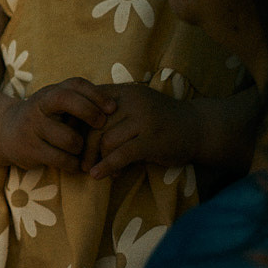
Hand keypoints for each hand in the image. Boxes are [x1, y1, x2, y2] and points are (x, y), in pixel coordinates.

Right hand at [0, 77, 115, 173]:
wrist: (6, 132)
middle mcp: (39, 106)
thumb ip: (80, 101)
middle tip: (101, 125)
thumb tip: (114, 107)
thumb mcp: (56, 103)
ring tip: (81, 149)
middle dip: (89, 113)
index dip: (96, 94)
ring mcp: (32, 128)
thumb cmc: (45, 117)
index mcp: (50, 92)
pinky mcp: (30, 150)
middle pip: (67, 101)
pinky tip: (74, 163)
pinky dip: (73, 164)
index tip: (112, 108)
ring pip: (69, 139)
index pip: (75, 84)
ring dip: (81, 147)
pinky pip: (62, 160)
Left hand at [80, 84, 197, 178]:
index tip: (69, 140)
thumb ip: (110, 114)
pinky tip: (99, 176)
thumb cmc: (161, 120)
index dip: (75, 123)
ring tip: (93, 171)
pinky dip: (107, 166)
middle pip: (94, 124)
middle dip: (83, 146)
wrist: (199, 127)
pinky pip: (122, 154)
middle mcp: (132, 101)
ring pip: (106, 140)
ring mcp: (144, 119)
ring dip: (96, 159)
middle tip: (79, 163)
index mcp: (124, 92)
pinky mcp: (153, 139)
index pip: (88, 103)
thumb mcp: (135, 108)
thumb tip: (76, 132)